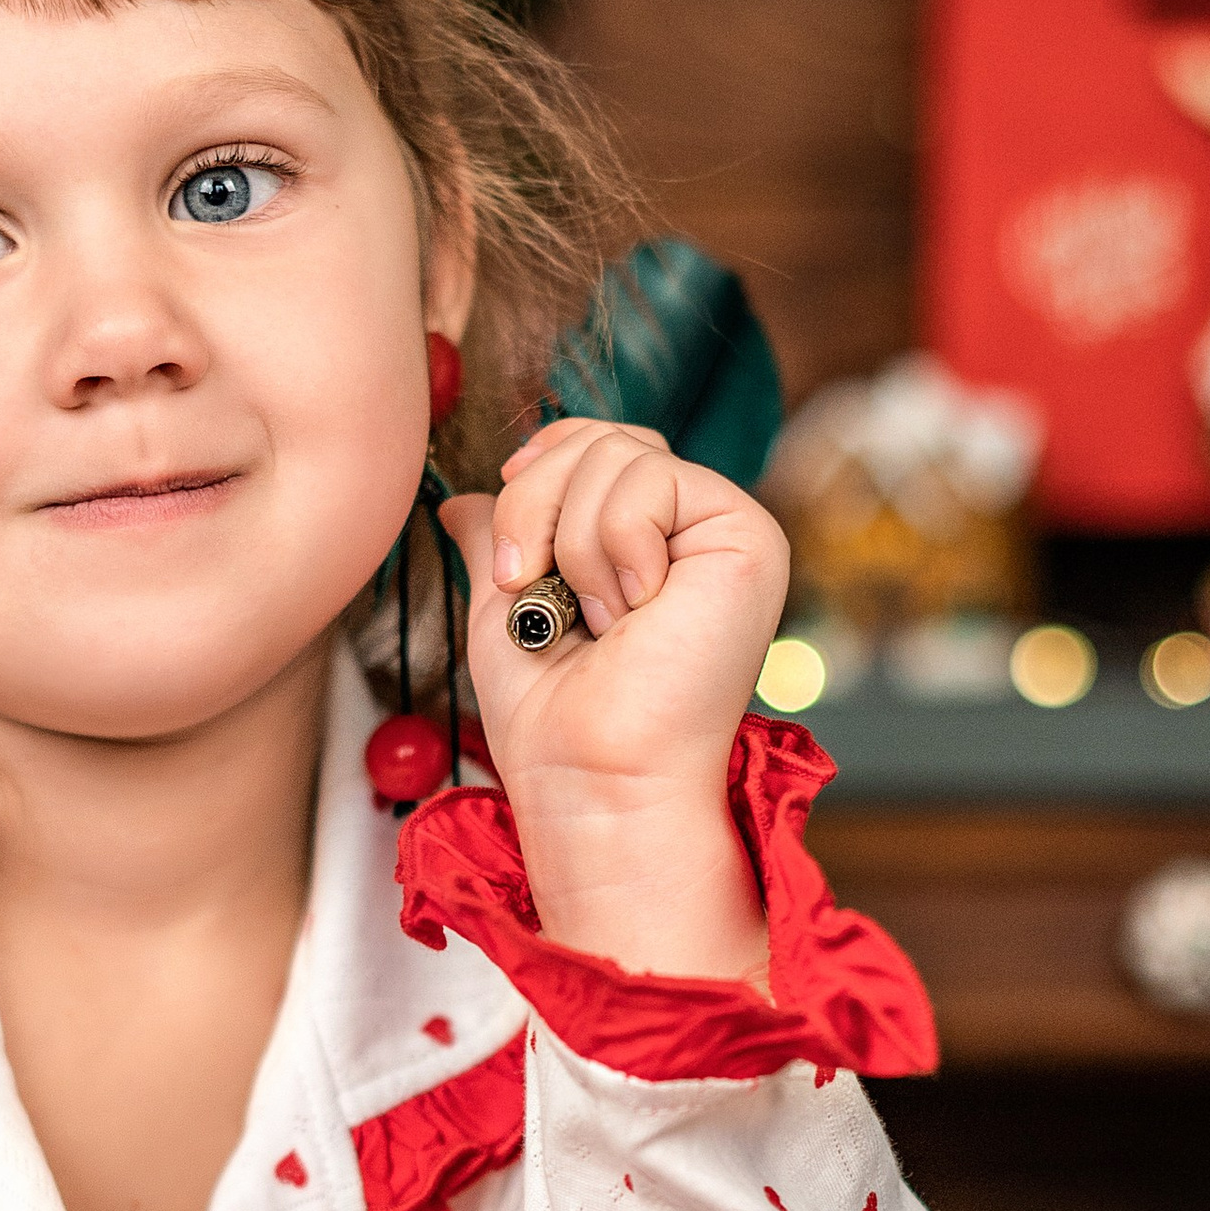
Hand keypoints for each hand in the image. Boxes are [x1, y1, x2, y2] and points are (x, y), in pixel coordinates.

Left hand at [438, 417, 787, 982]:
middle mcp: (691, 530)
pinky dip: (611, 551)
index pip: (593, 445)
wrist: (587, 774)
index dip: (537, 471)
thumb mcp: (508, 607)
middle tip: (530, 587)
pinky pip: (649, 481)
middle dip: (537, 504)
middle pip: (603, 436)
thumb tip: (461, 495)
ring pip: (620, 454)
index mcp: (645, 541)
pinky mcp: (748, 539)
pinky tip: (632, 616)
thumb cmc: (551, 717)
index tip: (508, 548)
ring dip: (573, 544)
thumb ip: (499, 540)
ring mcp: (725, 531)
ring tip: (596, 619)